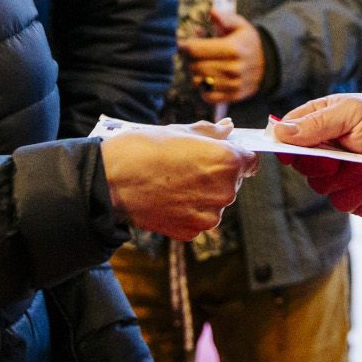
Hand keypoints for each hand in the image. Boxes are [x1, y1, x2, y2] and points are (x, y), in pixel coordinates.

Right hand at [100, 120, 258, 240]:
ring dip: (203, 193)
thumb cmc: (144, 150)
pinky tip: (168, 198)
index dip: (236, 154)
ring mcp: (209, 215)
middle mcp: (225, 191)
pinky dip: (189, 210)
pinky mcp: (192, 231)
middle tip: (187, 165)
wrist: (111, 182)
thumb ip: (211, 133)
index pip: (250, 160)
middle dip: (217, 174)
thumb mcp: (180, 131)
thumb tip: (228, 129)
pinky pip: (199, 218)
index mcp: (226, 161)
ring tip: (173, 182)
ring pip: (215, 201)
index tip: (222, 153)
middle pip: (233, 181)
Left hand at [178, 10, 264, 103]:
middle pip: (194, 66)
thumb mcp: (240, 25)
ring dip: (194, 73)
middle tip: (191, 54)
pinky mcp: (232, 96)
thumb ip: (225, 17)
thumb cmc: (248, 42)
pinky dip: (202, 88)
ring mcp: (233, 84)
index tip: (182, 44)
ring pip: (198, 81)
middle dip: (188, 59)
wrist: (269, 64)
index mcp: (233, 48)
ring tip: (199, 65)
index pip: (195, 49)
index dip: (184, 46)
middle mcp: (233, 68)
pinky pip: (207, 96)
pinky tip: (206, 79)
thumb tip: (212, 12)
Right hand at [271, 94, 361, 214]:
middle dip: (324, 163)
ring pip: (322, 188)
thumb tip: (279, 132)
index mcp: (318, 126)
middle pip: (302, 167)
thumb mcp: (352, 112)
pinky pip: (344, 203)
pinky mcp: (353, 199)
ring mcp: (337, 178)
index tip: (290, 152)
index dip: (284, 147)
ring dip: (351, 176)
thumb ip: (316, 123)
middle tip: (343, 155)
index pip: (285, 138)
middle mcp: (323, 153)